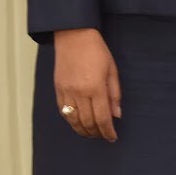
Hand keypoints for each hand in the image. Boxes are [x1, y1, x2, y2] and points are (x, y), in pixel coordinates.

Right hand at [53, 27, 120, 141]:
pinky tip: (78, 124)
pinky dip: (72, 121)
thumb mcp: (112, 70)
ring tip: (92, 134)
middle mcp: (79, 93)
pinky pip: (64, 112)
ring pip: (74, 121)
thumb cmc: (97, 51)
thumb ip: (115, 94)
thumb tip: (117, 114)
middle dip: (97, 133)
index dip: (108, 131)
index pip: (103, 118)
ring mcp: (66, 92)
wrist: (74, 37)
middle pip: (87, 122)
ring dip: (83, 131)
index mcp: (96, 88)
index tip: (113, 137)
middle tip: (104, 136)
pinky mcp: (58, 90)